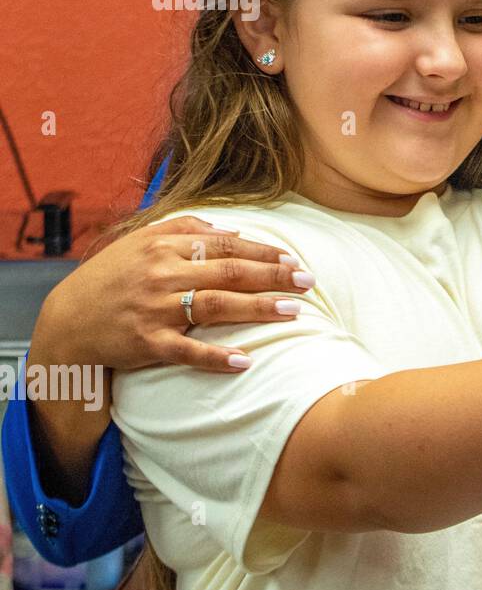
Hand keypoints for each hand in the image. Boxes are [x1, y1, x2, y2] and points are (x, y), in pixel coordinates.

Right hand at [41, 215, 312, 373]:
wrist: (67, 321)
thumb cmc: (112, 277)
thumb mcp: (142, 241)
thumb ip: (187, 229)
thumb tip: (233, 231)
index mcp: (164, 246)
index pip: (226, 246)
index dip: (263, 253)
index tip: (293, 260)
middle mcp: (162, 274)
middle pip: (229, 273)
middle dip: (273, 277)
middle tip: (308, 281)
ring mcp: (155, 310)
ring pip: (216, 306)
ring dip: (258, 309)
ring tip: (293, 312)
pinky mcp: (147, 343)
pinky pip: (187, 351)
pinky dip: (216, 356)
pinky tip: (245, 360)